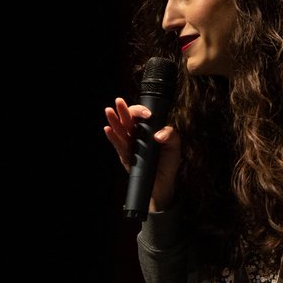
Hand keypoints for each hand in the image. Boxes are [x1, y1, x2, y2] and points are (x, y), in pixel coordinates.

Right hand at [103, 96, 181, 210]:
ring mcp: (130, 144)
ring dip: (114, 121)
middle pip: (128, 120)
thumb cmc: (168, 161)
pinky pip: (117, 144)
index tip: (147, 114)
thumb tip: (158, 135)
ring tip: (109, 111)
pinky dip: (112, 137)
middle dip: (123, 110)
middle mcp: (137, 135)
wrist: (162, 181)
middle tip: (119, 101)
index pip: (141, 116)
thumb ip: (170, 135)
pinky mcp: (125, 155)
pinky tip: (108, 129)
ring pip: (120, 130)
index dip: (141, 111)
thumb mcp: (174, 145)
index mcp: (148, 129)